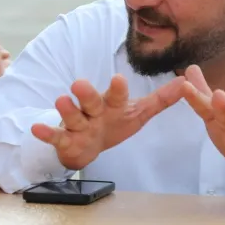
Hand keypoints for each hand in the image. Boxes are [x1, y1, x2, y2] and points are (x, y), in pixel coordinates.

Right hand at [30, 75, 186, 169]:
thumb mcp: (137, 113)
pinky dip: (47, 133)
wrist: (88, 146)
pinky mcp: (65, 140)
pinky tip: (37, 129)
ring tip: (61, 100)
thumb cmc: (113, 124)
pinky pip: (56, 137)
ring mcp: (78, 125)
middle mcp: (93, 112)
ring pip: (72, 116)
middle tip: (79, 84)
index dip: (117, 89)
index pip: (115, 96)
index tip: (120, 79)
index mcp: (111, 105)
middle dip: (85, 94)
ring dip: (66, 109)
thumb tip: (187, 83)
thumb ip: (160, 100)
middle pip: (90, 102)